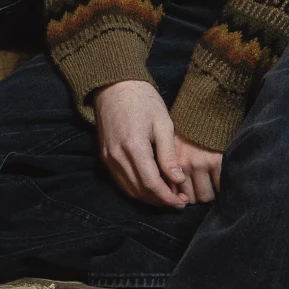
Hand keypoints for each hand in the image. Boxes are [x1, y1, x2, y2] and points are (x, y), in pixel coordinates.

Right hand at [92, 80, 222, 207]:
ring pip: (129, 190)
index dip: (168, 197)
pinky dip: (137, 189)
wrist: (115, 86)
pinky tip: (152, 187)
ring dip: (149, 198)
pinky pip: (121, 182)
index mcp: (134, 147)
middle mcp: (117, 157)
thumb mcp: (163, 124)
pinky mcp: (105, 157)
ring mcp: (108, 158)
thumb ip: (169, 154)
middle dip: (161, 201)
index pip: (152, 184)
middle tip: (180, 201)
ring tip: (169, 196)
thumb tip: (178, 180)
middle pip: (140, 191)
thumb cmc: (144, 101)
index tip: (183, 202)